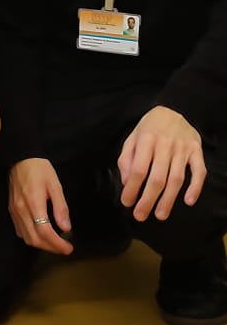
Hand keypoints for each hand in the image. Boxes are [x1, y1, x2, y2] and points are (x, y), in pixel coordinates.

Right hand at [9, 158, 73, 254]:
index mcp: (34, 204)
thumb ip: (61, 208)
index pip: (45, 232)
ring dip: (41, 245)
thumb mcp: (55, 185)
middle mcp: (21, 211)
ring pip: (26, 238)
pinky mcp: (11, 210)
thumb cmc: (40, 169)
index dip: (57, 244)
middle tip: (64, 249)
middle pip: (35, 239)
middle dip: (51, 248)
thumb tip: (66, 228)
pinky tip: (40, 235)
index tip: (69, 248)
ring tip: (54, 244)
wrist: (20, 157)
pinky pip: (20, 231)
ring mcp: (14, 212)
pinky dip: (31, 238)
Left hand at [118, 106, 205, 221]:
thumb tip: (127, 183)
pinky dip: (195, 187)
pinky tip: (188, 201)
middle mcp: (166, 144)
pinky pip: (199, 171)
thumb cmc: (149, 128)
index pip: (139, 169)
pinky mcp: (196, 151)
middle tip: (141, 215)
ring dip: (168, 199)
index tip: (127, 202)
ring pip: (176, 178)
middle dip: (148, 200)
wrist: (173, 109)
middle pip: (157, 178)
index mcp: (147, 139)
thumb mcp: (132, 138)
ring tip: (160, 215)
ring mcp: (183, 148)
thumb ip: (126, 159)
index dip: (132, 188)